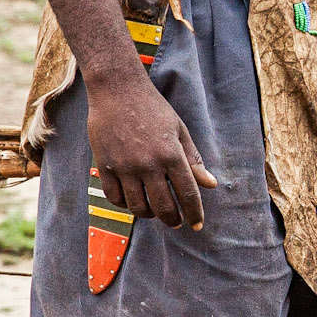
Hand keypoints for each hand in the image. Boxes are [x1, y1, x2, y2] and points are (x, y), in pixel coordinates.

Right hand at [86, 68, 216, 229]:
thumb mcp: (179, 130)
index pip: (188, 194)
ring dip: (149, 214)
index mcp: (172, 154)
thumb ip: (193, 159)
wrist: (117, 90)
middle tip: (176, 222)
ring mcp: (125, 167)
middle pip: (163, 207)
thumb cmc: (153, 108)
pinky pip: (115, 198)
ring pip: (138, 207)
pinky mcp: (105, 166)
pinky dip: (125, 205)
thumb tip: (210, 184)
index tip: (197, 225)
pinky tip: (133, 201)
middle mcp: (149, 164)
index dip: (195, 213)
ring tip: (154, 211)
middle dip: (172, 220)